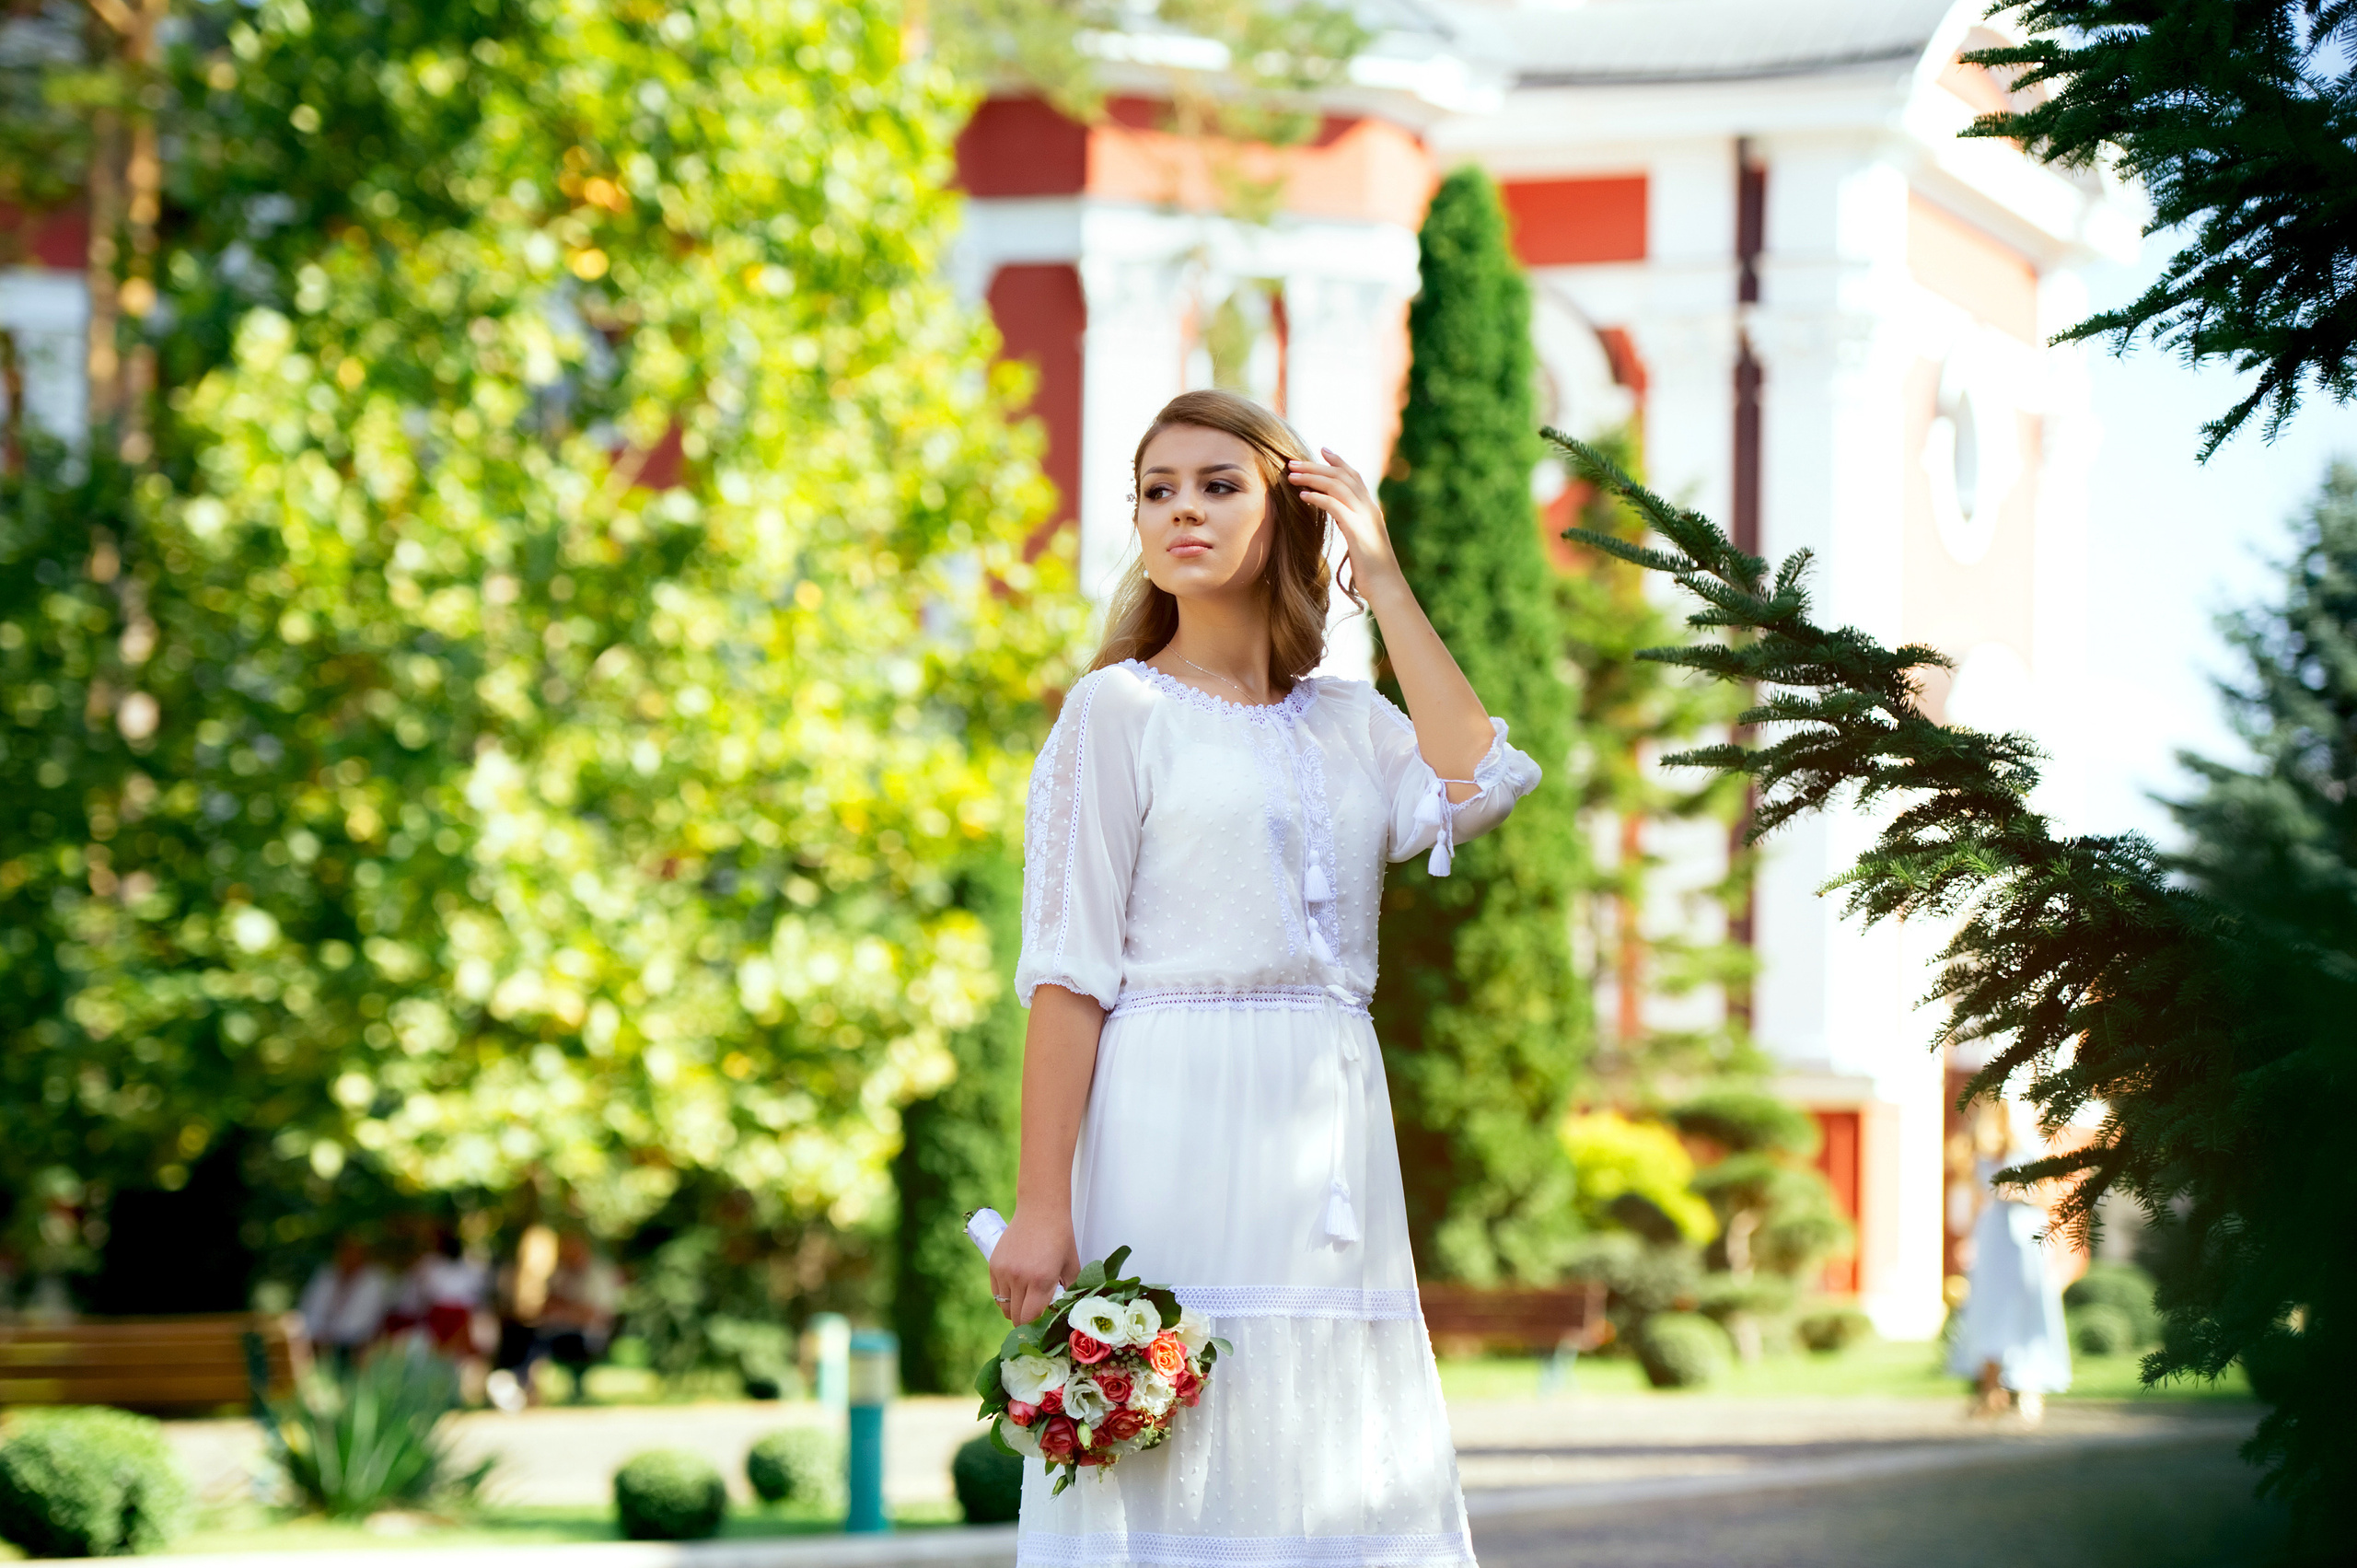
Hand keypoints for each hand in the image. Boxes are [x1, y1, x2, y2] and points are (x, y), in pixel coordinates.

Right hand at [990, 1208, 1078, 1324]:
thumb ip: (1072, 1291)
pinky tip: (1017, 1290)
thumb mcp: (1072, 1265)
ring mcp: (1004, 1271)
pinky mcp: (993, 1265)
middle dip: (1026, 1322)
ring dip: (1014, 1310)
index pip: (1031, 1319)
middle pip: (1016, 1317)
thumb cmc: (1060, 1236)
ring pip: (1004, 1307)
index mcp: (1041, 1280)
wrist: (1040, 1209)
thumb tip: (1070, 1312)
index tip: (1043, 1325)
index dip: (1036, 1327)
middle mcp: (1019, 1278)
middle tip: (1036, 1317)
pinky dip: (1005, 1297)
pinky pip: (996, 1293)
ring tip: (1026, 1302)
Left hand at [1287, 448, 1398, 590]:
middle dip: (1315, 466)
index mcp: (1370, 508)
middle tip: (1292, 462)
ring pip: (1337, 486)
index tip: (1322, 450)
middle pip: (1341, 476)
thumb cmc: (1371, 569)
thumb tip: (1339, 516)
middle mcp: (1369, 507)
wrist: (1386, 586)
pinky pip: (1335, 506)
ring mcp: (1364, 517)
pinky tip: (1302, 496)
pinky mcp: (1357, 530)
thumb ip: (1352, 524)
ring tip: (1291, 475)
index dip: (1338, 461)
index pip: (1354, 475)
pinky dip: (1318, 498)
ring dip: (1312, 478)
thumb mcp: (1361, 540)